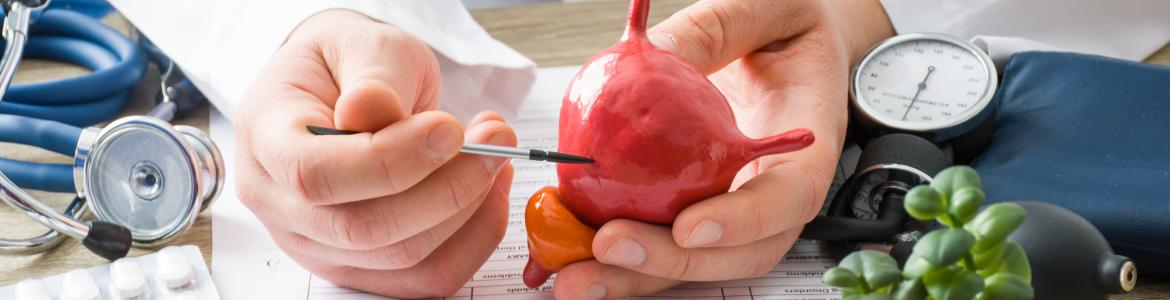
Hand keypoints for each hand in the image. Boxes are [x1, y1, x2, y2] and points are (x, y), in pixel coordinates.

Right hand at [234, 10, 516, 297]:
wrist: (345, 85)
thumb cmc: (349, 63)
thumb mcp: (363, 45)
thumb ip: (373, 79)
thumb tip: (371, 111)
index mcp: (266, 139)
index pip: (315, 174)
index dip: (390, 160)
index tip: (450, 129)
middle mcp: (280, 204)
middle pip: (363, 228)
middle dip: (447, 188)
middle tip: (495, 140)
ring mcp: (318, 244)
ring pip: (403, 258)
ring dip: (469, 210)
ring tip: (494, 153)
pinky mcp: (362, 265)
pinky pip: (425, 277)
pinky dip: (473, 238)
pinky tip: (489, 191)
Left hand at [551, 0, 893, 297]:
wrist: (789, 38)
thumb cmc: (786, 22)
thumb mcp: (755, 10)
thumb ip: (708, 32)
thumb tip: (651, 52)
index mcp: (809, 144)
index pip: (788, 199)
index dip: (742, 222)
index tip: (689, 226)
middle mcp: (776, 189)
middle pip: (737, 253)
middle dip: (671, 261)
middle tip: (609, 247)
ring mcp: (738, 207)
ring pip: (696, 260)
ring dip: (635, 275)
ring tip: (576, 275)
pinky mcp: (697, 208)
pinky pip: (663, 238)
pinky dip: (618, 254)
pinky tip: (571, 250)